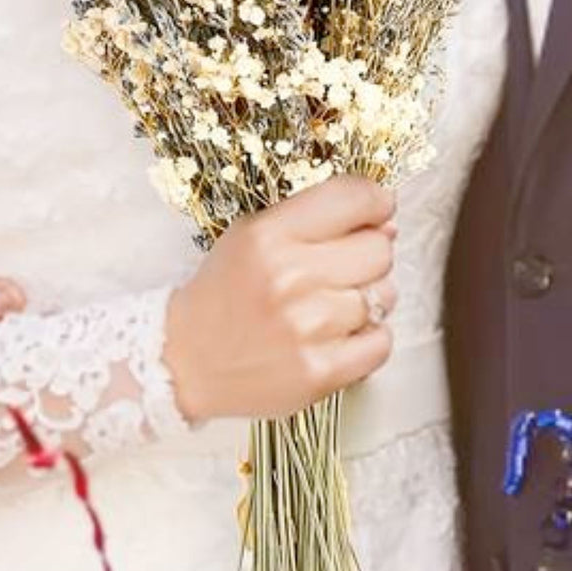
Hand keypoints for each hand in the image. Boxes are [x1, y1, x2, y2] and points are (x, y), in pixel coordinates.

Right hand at [164, 175, 396, 423]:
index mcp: (270, 234)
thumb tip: (387, 221)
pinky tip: (338, 335)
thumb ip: (316, 217)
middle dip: (369, 254)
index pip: (356, 197)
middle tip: (341, 267)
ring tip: (328, 306)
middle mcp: (290, 277)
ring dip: (365, 299)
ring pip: (384, 295)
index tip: (376, 211)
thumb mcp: (254, 233)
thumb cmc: (225, 291)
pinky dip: (368, 338)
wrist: (184, 359)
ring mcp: (306, 328)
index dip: (376, 201)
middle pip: (380, 250)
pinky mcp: (318, 373)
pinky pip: (381, 342)